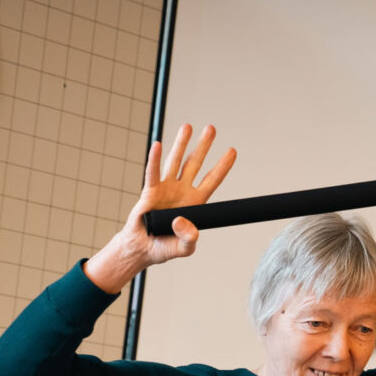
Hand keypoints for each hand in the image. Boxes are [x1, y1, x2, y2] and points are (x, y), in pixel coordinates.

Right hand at [84, 124, 236, 292]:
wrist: (143, 250)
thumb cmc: (165, 247)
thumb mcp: (185, 247)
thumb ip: (190, 238)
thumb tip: (183, 221)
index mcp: (195, 203)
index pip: (212, 180)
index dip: (222, 166)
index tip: (232, 151)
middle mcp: (182, 192)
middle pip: (195, 164)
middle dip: (203, 146)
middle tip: (211, 128)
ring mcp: (166, 189)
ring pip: (175, 162)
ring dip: (181, 144)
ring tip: (188, 126)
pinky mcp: (149, 192)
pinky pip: (152, 173)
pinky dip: (154, 159)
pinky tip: (157, 145)